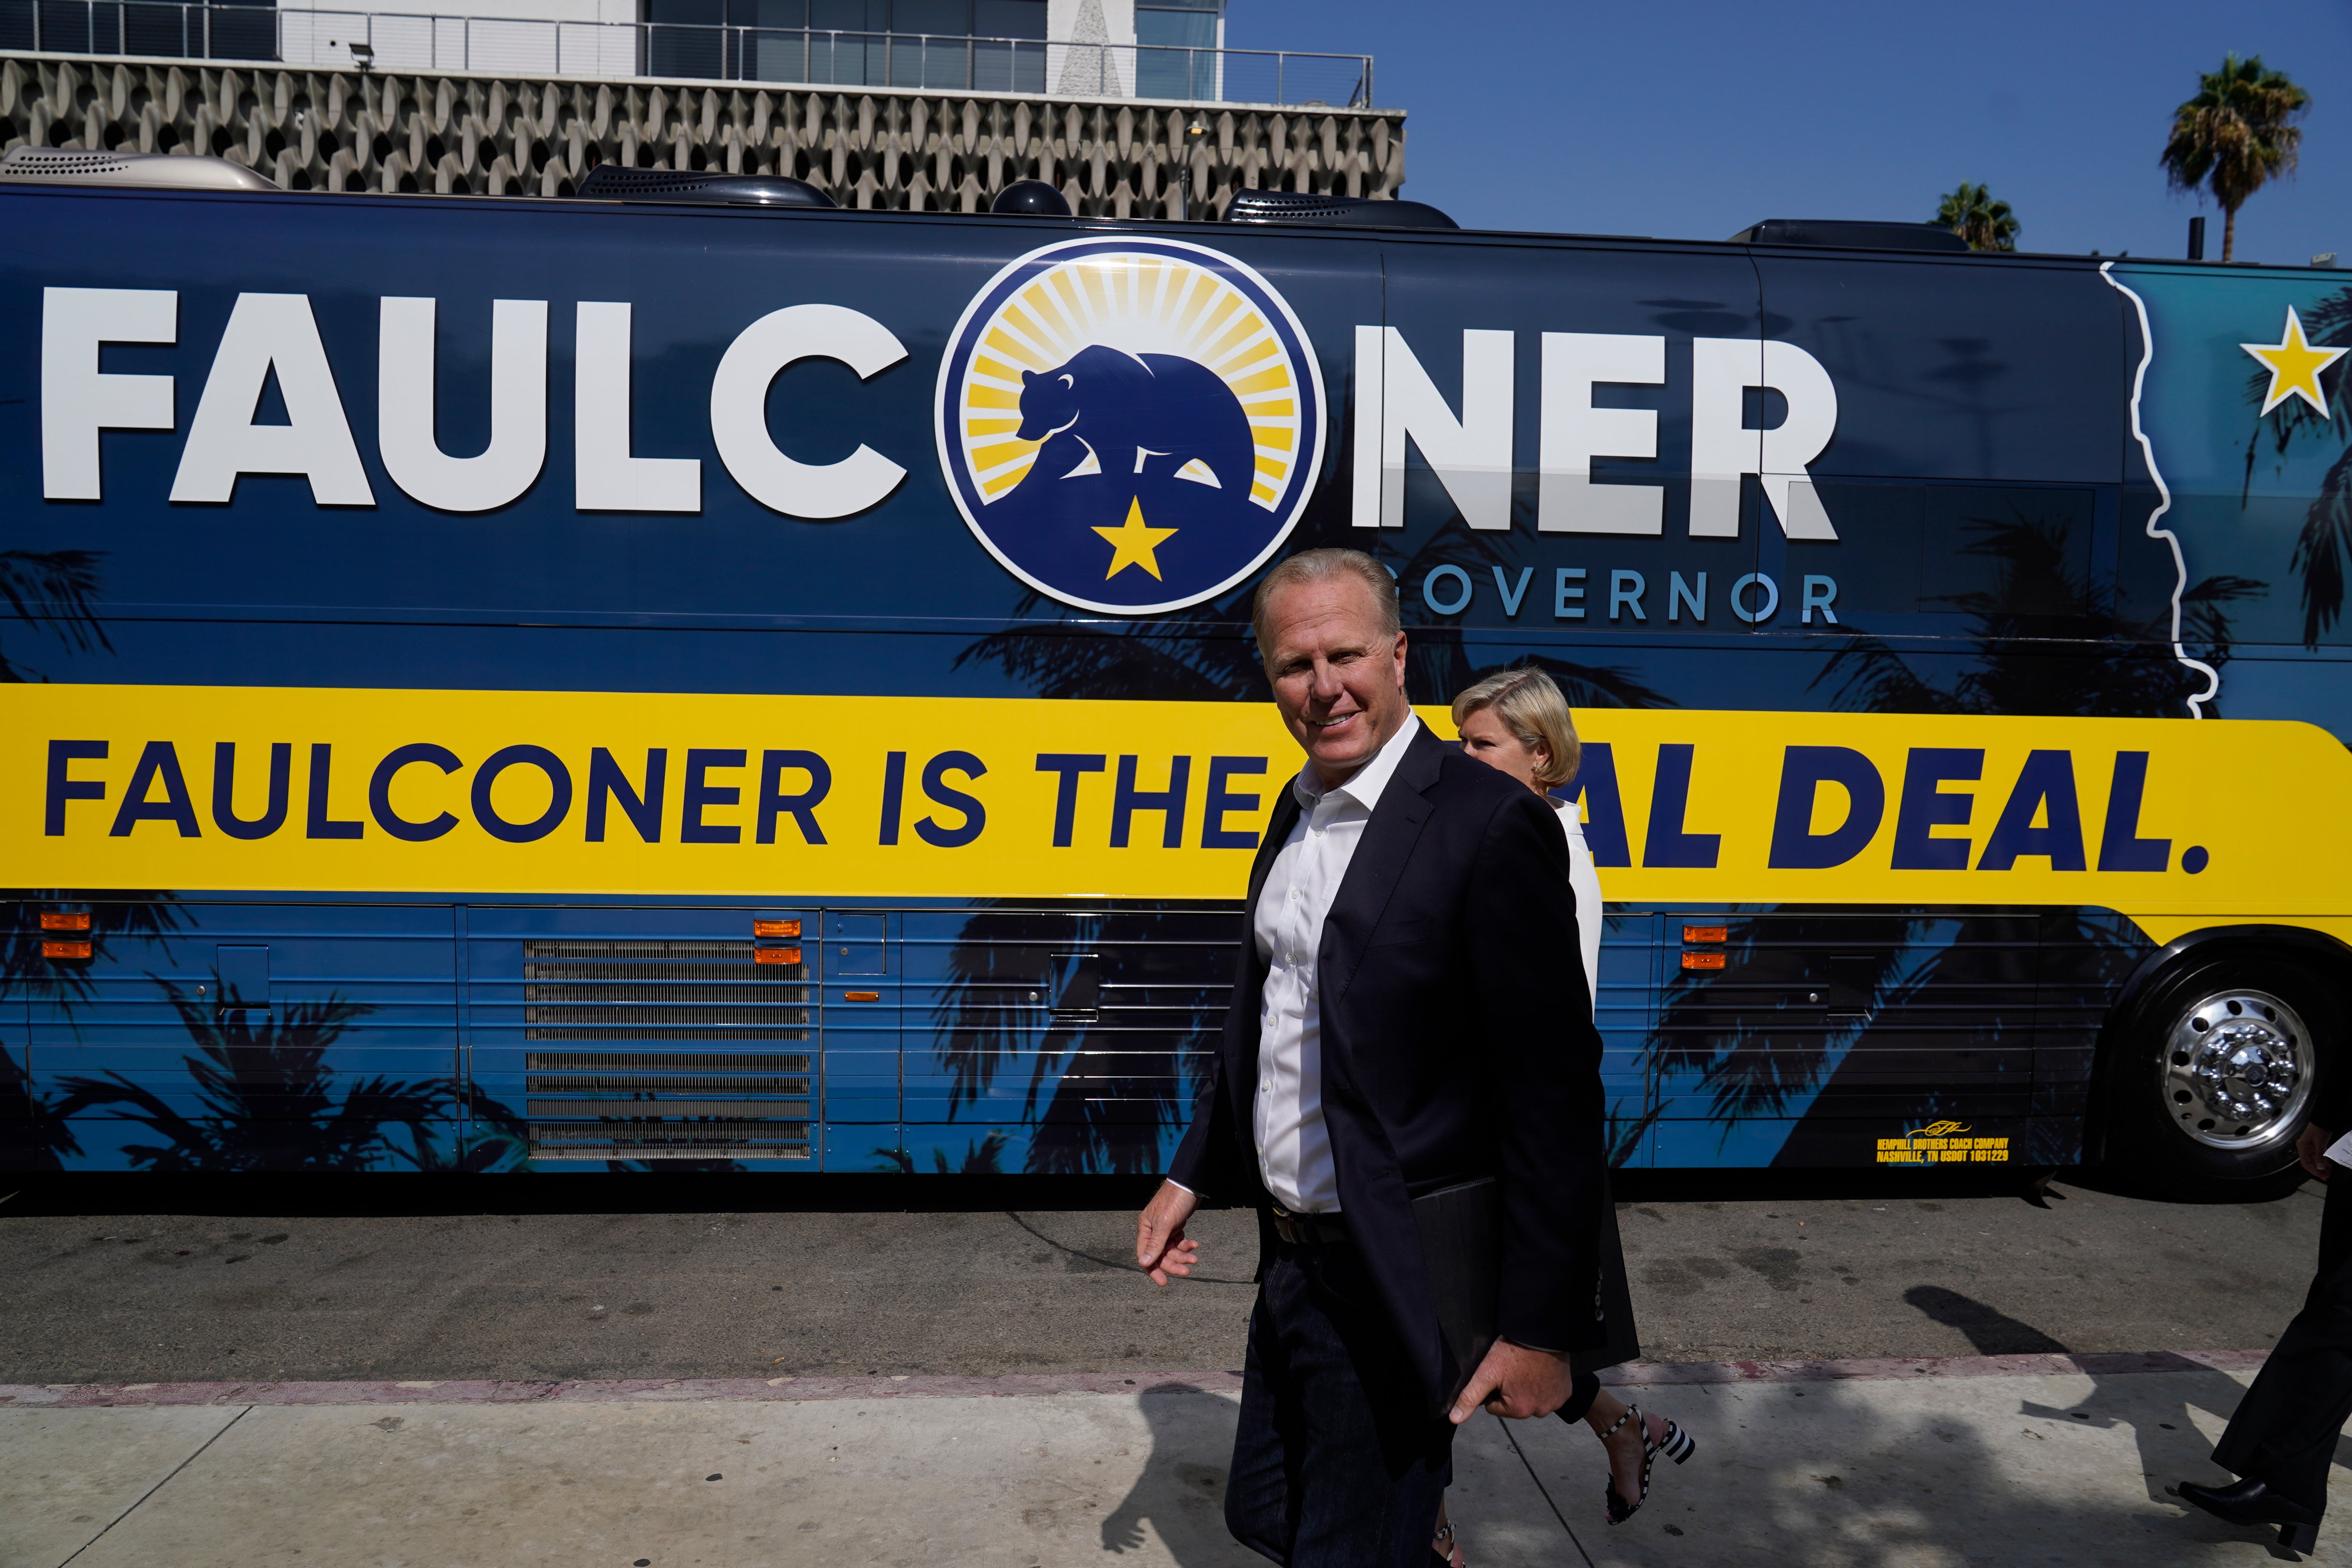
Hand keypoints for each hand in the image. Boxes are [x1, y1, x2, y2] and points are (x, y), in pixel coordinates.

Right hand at [1135, 1179, 1200, 1285]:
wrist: (1191, 1184)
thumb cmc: (1175, 1199)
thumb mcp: (1165, 1223)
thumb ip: (1155, 1244)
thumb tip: (1143, 1263)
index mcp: (1145, 1228)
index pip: (1145, 1255)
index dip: (1153, 1270)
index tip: (1163, 1282)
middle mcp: (1153, 1230)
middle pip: (1160, 1255)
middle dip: (1173, 1264)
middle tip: (1187, 1271)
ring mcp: (1165, 1229)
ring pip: (1171, 1250)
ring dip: (1182, 1256)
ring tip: (1194, 1258)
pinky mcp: (1175, 1226)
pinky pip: (1179, 1242)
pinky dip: (1186, 1246)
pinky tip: (1194, 1245)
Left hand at [1448, 1338, 1575, 1423]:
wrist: (1542, 1333)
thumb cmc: (1513, 1351)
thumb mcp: (1486, 1372)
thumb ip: (1470, 1396)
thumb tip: (1455, 1419)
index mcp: (1519, 1410)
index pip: (1495, 1406)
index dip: (1494, 1389)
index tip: (1500, 1374)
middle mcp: (1539, 1412)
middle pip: (1514, 1405)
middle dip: (1512, 1390)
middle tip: (1514, 1370)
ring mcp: (1555, 1403)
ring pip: (1532, 1400)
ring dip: (1528, 1388)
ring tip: (1527, 1369)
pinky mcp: (1565, 1393)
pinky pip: (1549, 1394)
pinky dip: (1545, 1386)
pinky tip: (1542, 1372)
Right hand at [2300, 1123, 2336, 1181]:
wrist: (2323, 1119)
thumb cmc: (2319, 1129)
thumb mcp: (2320, 1142)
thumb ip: (2319, 1155)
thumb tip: (2320, 1167)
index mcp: (2302, 1147)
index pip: (2305, 1163)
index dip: (2313, 1170)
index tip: (2322, 1175)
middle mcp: (2304, 1148)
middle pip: (2310, 1163)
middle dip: (2318, 1170)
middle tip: (2327, 1177)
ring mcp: (2310, 1147)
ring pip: (2315, 1160)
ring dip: (2322, 1167)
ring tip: (2329, 1173)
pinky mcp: (2315, 1146)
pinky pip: (2318, 1156)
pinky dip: (2323, 1161)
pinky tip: (2329, 1166)